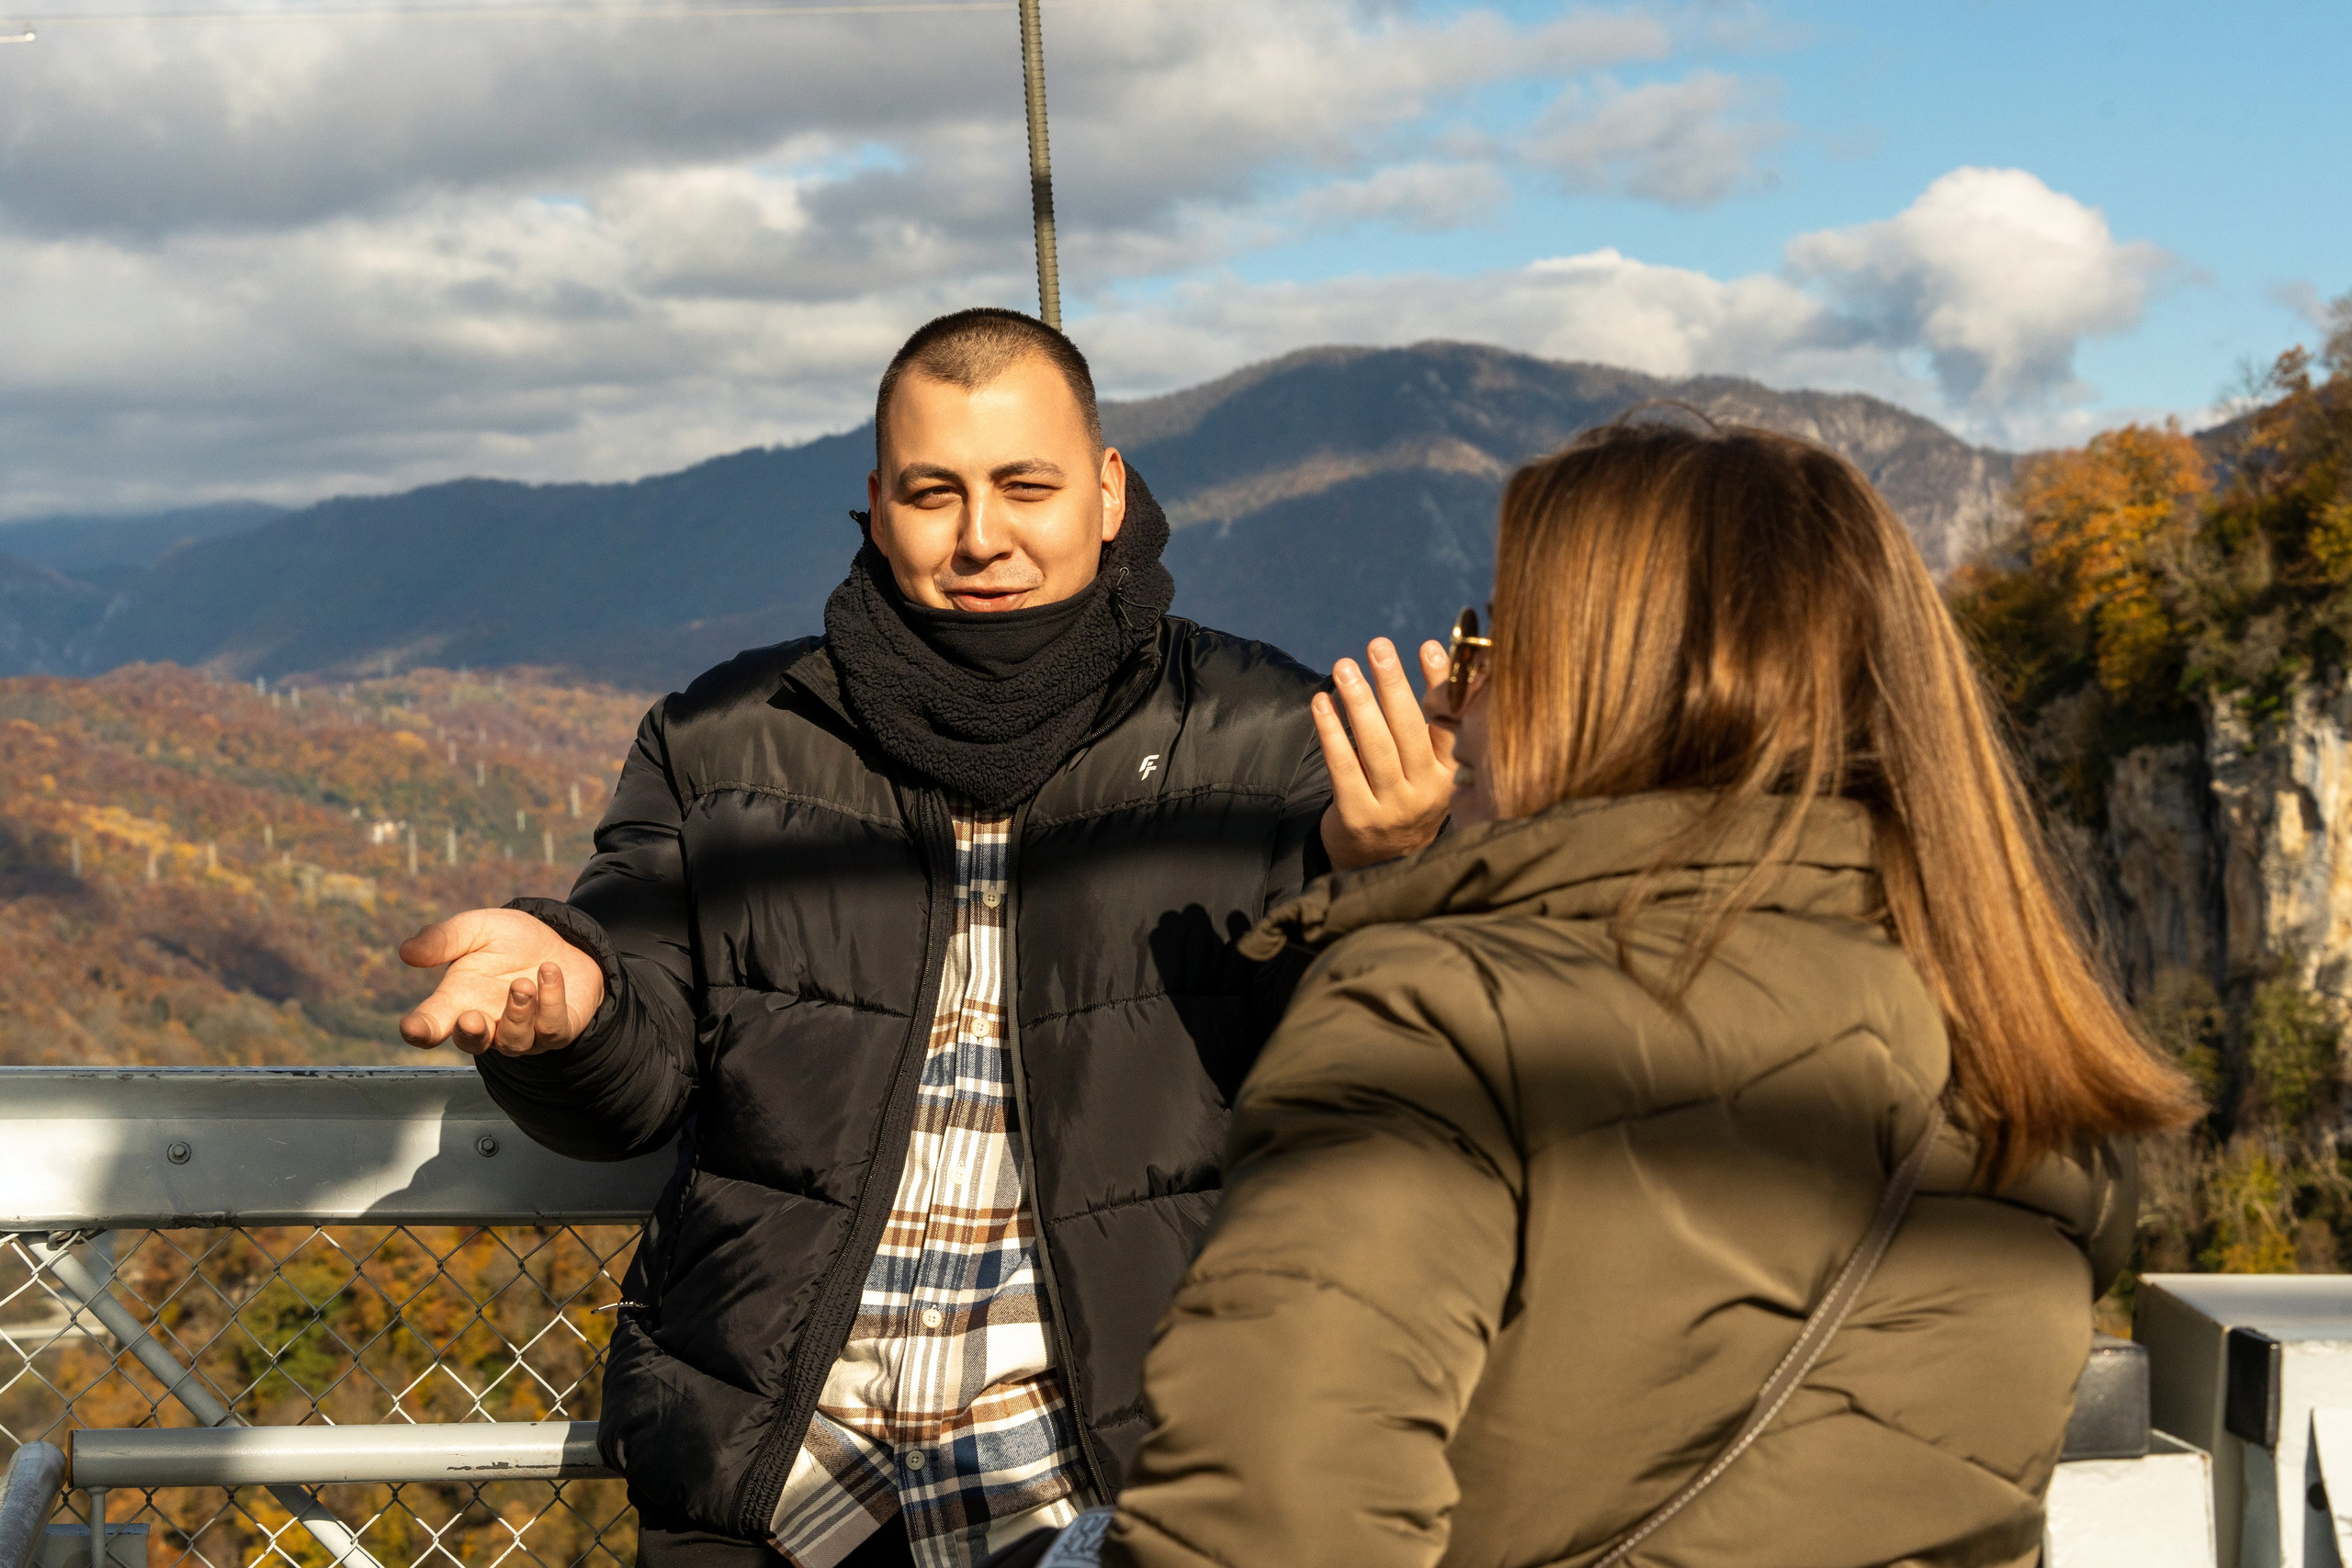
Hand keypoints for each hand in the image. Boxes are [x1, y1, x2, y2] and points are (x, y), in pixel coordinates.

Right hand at [396, 908, 604, 1055]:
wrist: (560, 939)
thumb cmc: (510, 939)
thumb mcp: (476, 929)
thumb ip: (444, 939)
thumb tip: (406, 952)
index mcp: (457, 1001)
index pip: (431, 1024)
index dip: (419, 1030)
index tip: (412, 1028)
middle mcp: (487, 1023)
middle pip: (471, 1044)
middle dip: (470, 1034)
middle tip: (472, 1018)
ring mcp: (522, 1033)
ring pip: (514, 1041)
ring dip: (517, 1014)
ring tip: (522, 982)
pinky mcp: (557, 1030)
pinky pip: (553, 1029)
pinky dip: (551, 1000)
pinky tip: (549, 971)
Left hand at [1314, 637, 1456, 869]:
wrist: (1382, 863)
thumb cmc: (1405, 800)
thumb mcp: (1429, 770)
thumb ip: (1433, 726)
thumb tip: (1436, 655)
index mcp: (1451, 775)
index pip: (1448, 723)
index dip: (1439, 683)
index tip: (1429, 645)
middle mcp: (1427, 792)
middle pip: (1409, 730)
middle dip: (1393, 684)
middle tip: (1378, 647)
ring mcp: (1393, 807)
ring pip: (1376, 746)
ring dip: (1359, 701)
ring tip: (1345, 667)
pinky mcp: (1358, 816)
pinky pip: (1343, 766)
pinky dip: (1332, 731)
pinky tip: (1322, 703)